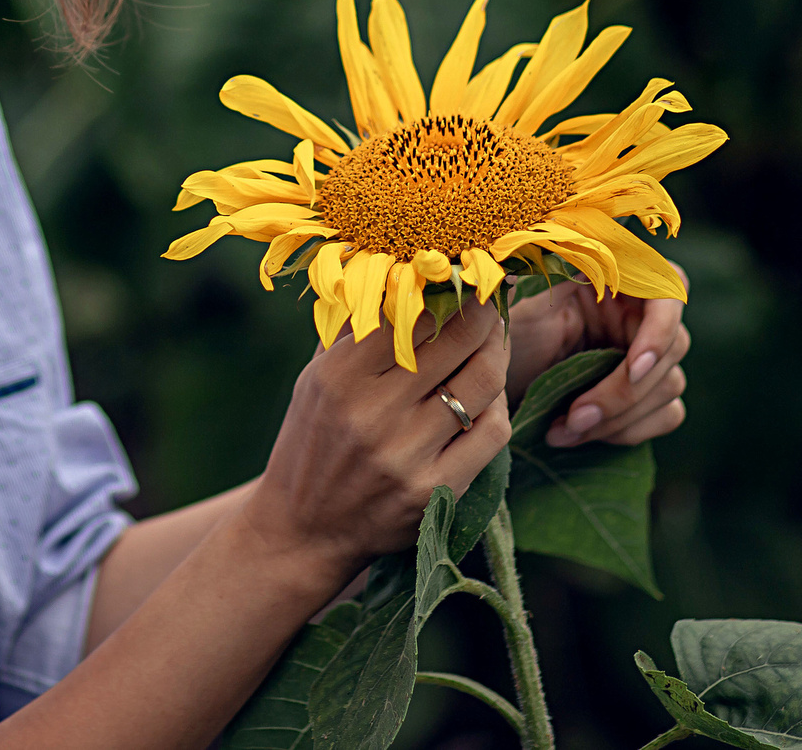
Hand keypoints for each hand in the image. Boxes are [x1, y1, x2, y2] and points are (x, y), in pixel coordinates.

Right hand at [241, 297, 512, 587]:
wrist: (304, 530)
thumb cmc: (313, 440)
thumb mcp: (316, 378)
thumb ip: (355, 329)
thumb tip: (399, 271)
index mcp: (339, 376)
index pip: (415, 313)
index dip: (452, 290)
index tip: (470, 276)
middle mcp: (372, 413)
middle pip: (459, 342)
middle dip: (486, 316)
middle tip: (494, 304)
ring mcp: (406, 455)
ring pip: (483, 384)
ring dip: (498, 355)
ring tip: (495, 343)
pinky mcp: (433, 492)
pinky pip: (491, 434)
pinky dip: (498, 407)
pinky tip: (489, 398)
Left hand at [503, 279, 687, 448]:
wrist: (498, 387)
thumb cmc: (515, 340)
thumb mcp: (532, 310)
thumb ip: (558, 284)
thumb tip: (575, 256)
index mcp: (620, 280)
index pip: (670, 290)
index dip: (659, 330)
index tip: (632, 368)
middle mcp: (642, 314)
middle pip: (672, 348)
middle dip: (623, 392)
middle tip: (576, 416)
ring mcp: (652, 356)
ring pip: (669, 386)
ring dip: (618, 417)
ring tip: (563, 430)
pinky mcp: (652, 395)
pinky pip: (666, 414)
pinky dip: (627, 431)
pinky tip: (583, 436)